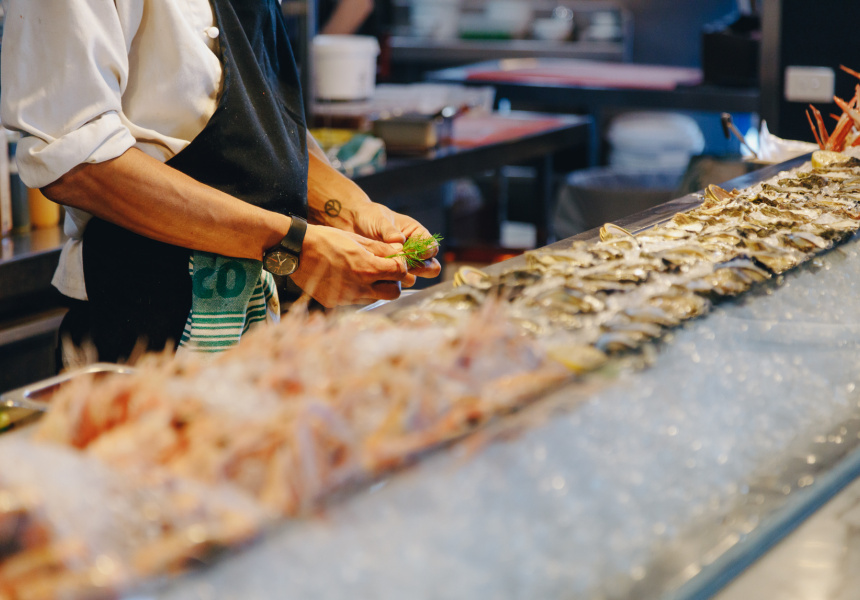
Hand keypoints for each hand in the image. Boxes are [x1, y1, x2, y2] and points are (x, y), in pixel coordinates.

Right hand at [290, 224, 407, 307]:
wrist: (295, 250)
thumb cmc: (326, 239)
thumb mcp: (356, 239)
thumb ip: (381, 248)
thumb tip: (400, 251)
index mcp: (367, 268)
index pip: (400, 273)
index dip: (401, 265)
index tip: (396, 260)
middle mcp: (359, 287)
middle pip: (393, 293)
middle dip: (393, 282)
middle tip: (384, 271)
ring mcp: (346, 298)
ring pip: (374, 298)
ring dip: (375, 287)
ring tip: (362, 273)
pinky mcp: (334, 302)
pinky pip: (355, 300)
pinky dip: (357, 291)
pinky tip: (345, 278)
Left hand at [351, 204, 441, 287]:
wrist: (352, 224)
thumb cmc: (370, 217)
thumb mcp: (380, 220)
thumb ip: (390, 231)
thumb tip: (400, 242)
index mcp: (417, 234)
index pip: (432, 247)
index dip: (426, 253)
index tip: (413, 253)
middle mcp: (414, 251)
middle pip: (431, 267)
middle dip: (421, 269)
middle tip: (405, 265)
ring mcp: (402, 264)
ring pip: (413, 278)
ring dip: (402, 276)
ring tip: (386, 268)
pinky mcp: (390, 274)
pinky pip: (396, 283)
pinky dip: (389, 281)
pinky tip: (377, 273)